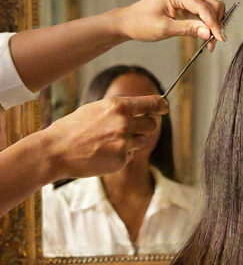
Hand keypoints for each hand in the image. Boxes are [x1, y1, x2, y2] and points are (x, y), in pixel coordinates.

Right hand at [41, 95, 168, 179]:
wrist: (56, 151)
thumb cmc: (74, 128)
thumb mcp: (96, 109)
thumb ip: (119, 110)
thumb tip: (141, 110)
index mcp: (117, 107)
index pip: (151, 104)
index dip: (161, 105)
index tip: (165, 107)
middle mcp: (124, 124)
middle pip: (152, 125)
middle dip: (146, 126)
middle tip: (132, 128)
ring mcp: (124, 143)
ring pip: (142, 141)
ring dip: (132, 141)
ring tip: (109, 141)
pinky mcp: (121, 160)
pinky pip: (130, 155)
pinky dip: (121, 154)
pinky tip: (103, 152)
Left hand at [113, 0, 225, 49]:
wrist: (128, 22)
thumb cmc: (141, 23)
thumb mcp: (165, 28)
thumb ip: (188, 29)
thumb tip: (208, 33)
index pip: (203, 7)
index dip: (213, 23)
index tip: (220, 39)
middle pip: (211, 4)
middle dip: (216, 23)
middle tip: (214, 43)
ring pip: (211, 8)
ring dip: (213, 24)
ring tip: (210, 42)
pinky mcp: (187, 3)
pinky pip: (204, 12)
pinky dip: (207, 24)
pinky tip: (205, 36)